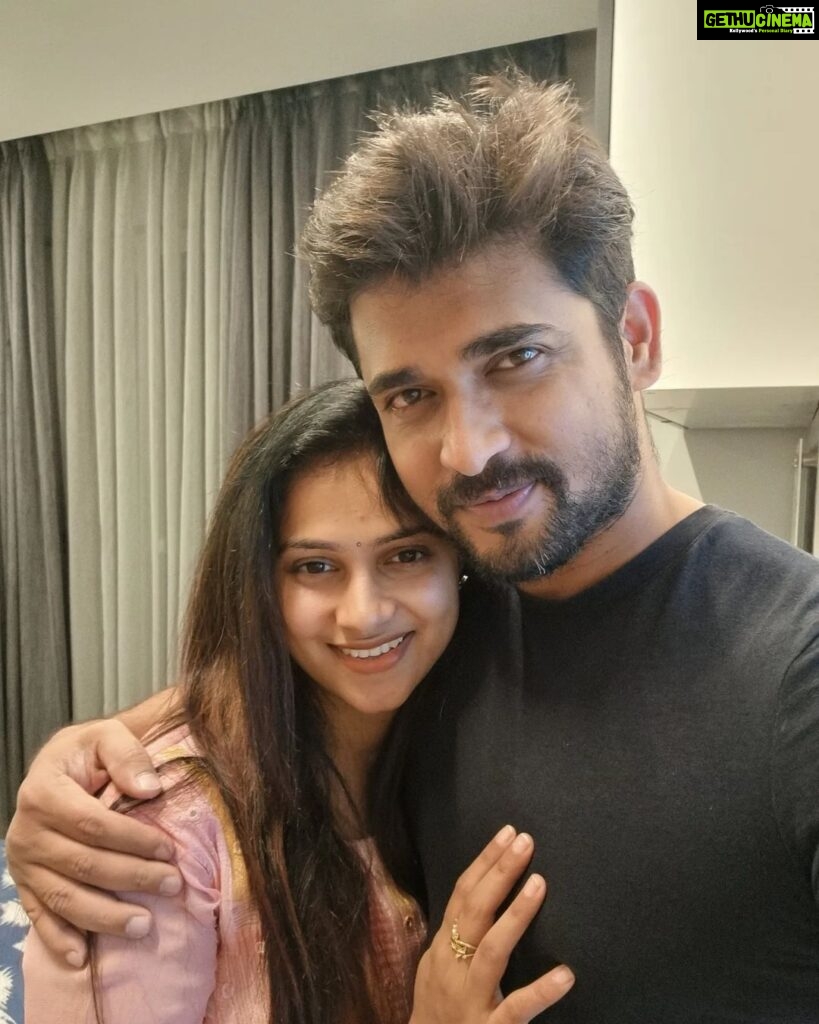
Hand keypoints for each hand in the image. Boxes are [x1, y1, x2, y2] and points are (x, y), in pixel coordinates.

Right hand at [6, 718, 182, 966]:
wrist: (59, 766)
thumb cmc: (88, 753)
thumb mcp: (107, 736)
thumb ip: (128, 755)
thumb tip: (150, 789)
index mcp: (43, 791)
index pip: (91, 823)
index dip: (132, 839)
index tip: (169, 849)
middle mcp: (27, 831)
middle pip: (82, 863)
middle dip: (131, 878)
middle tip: (172, 885)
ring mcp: (22, 863)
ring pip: (64, 897)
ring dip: (104, 916)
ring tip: (144, 926)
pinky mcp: (24, 884)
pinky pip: (40, 916)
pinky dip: (59, 940)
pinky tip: (82, 959)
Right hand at [410, 826, 573, 1023]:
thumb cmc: (436, 1011)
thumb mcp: (437, 968)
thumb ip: (456, 937)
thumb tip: (482, 895)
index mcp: (443, 949)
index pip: (462, 895)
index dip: (484, 862)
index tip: (507, 833)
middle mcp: (453, 968)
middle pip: (475, 911)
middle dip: (499, 873)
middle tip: (524, 841)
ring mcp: (470, 999)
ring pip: (492, 951)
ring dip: (516, 915)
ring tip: (539, 883)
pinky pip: (516, 1009)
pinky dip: (540, 991)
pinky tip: (565, 974)